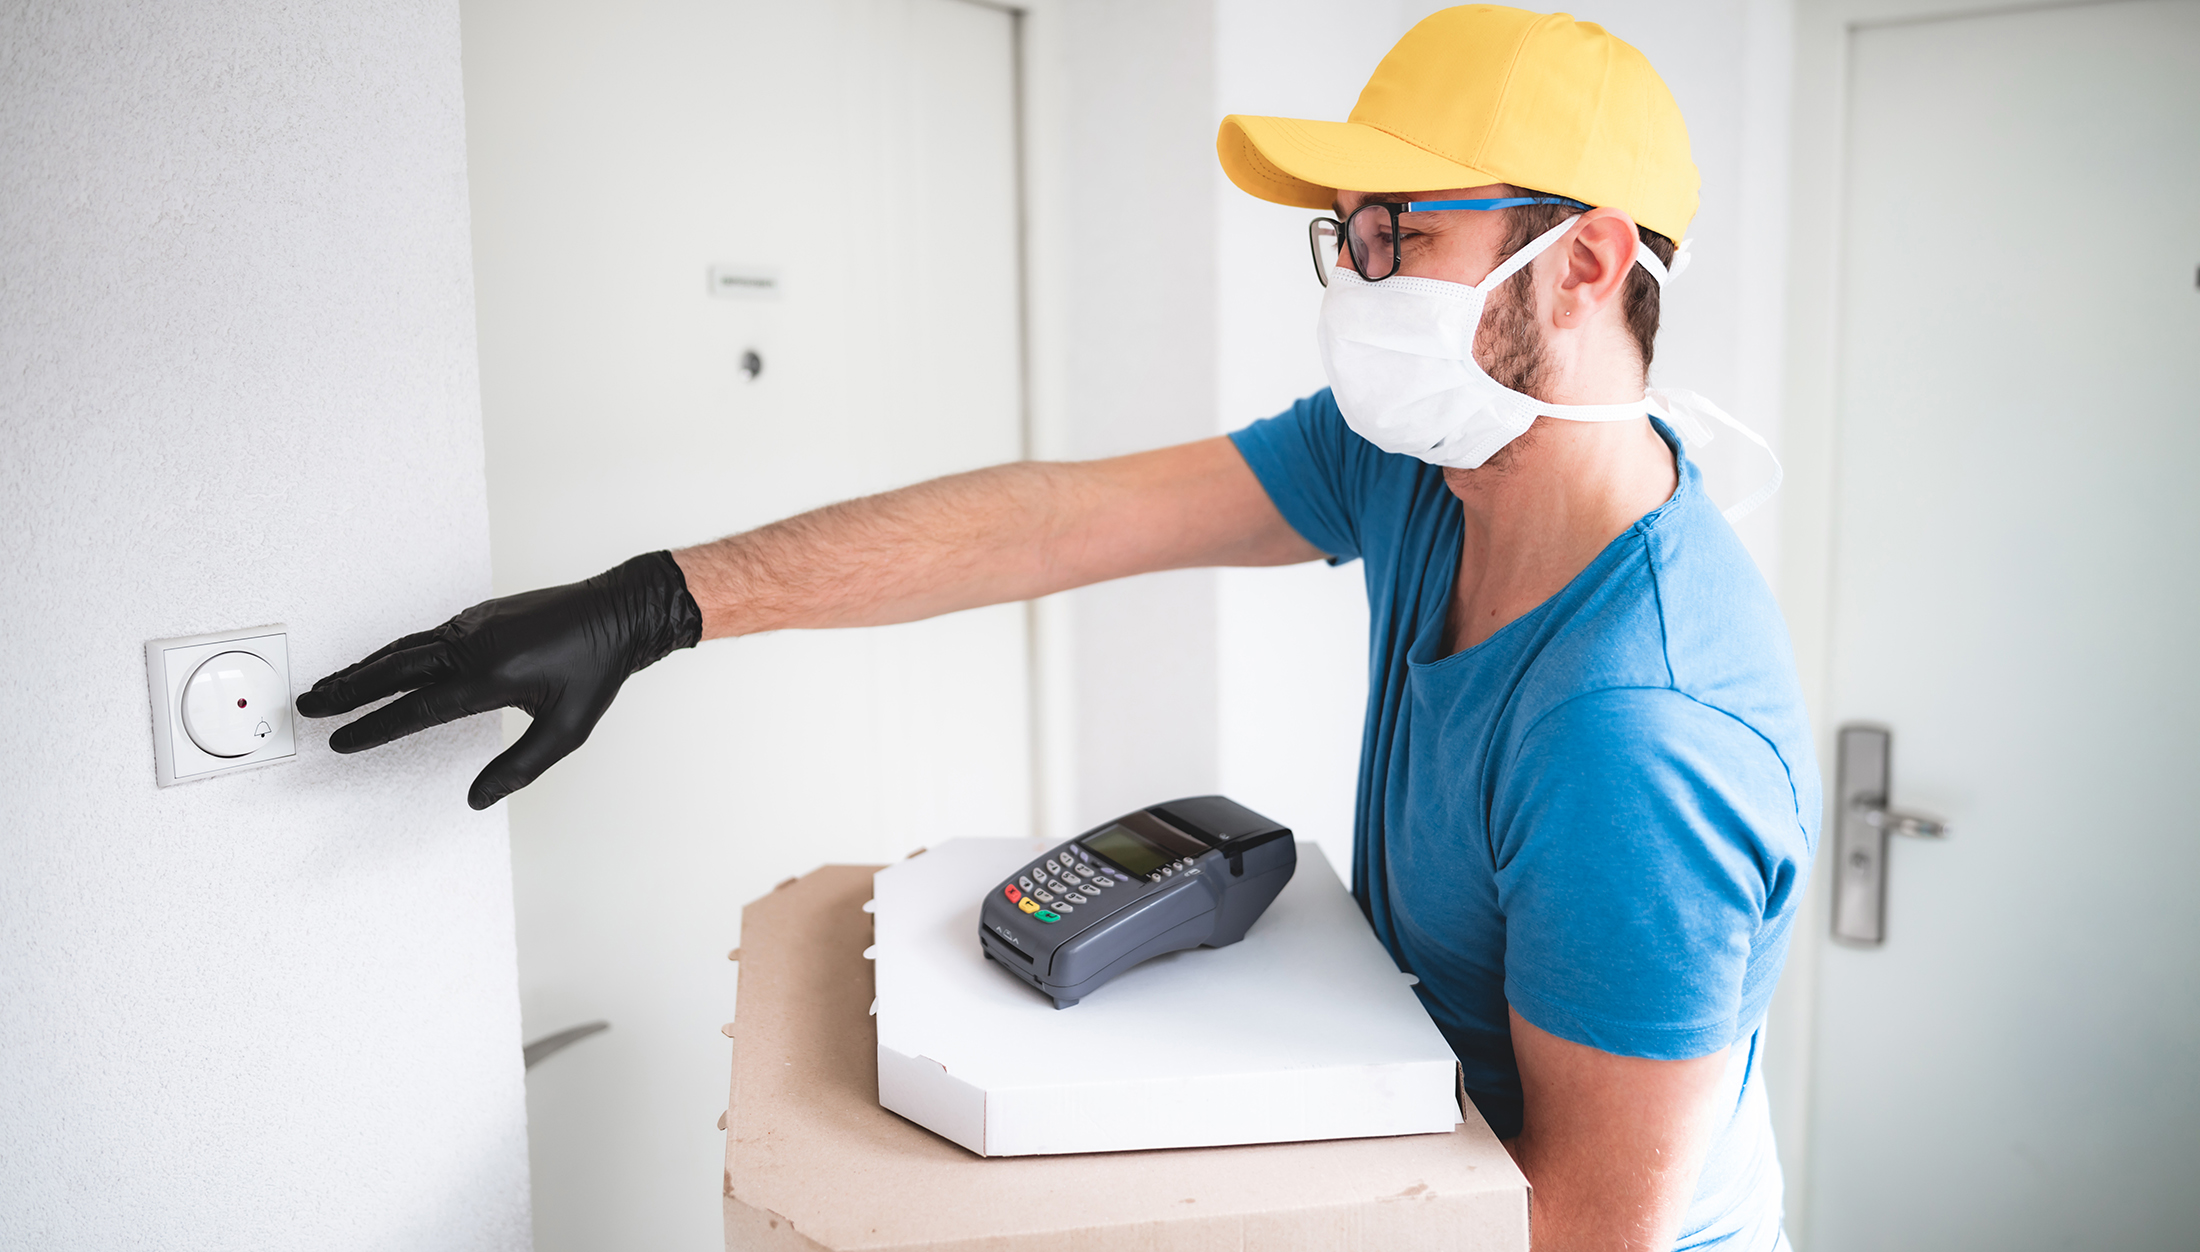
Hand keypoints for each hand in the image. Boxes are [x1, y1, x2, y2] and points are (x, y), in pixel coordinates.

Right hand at [296, 551, 701, 808]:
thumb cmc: (597, 671)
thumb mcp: (567, 731)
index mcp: (489, 677)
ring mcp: (472, 627)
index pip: (416, 709)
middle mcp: (472, 647)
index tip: (341, 741)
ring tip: (328, 687)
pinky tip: (378, 665)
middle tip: (308, 706)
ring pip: (404, 649)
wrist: (616, 612)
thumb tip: (477, 799)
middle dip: (347, 690)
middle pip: (393, 670)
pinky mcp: (477, 617)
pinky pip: (423, 638)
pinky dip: (392, 653)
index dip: (374, 727)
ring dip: (363, 669)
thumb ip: (519, 767)